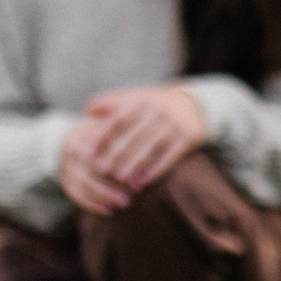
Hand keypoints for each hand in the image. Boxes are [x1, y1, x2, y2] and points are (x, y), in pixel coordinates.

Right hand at [58, 117, 136, 214]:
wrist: (84, 139)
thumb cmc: (113, 135)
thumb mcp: (120, 131)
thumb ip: (130, 143)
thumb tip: (147, 166)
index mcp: (86, 132)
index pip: (101, 153)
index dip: (120, 167)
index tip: (139, 180)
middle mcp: (72, 146)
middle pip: (89, 169)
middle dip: (112, 185)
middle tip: (132, 196)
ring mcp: (65, 163)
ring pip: (81, 183)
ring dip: (103, 196)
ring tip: (125, 204)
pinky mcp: (64, 178)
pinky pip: (74, 194)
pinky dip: (91, 204)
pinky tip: (109, 211)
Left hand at [84, 84, 208, 193]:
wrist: (194, 105)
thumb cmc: (154, 106)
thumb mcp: (135, 98)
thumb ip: (111, 102)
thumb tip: (87, 108)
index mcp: (141, 100)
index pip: (118, 119)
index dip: (103, 135)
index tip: (90, 151)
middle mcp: (158, 110)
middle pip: (134, 135)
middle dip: (117, 153)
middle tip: (102, 170)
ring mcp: (174, 123)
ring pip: (151, 146)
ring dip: (135, 164)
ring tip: (121, 179)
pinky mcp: (188, 136)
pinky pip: (170, 155)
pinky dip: (157, 169)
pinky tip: (144, 181)